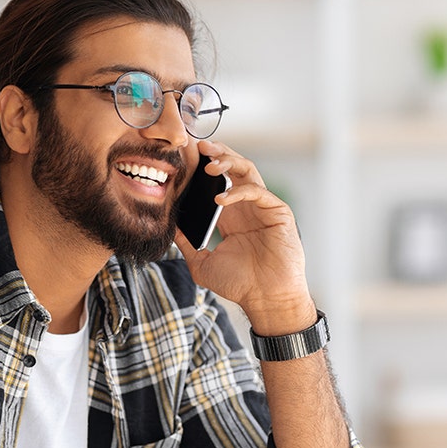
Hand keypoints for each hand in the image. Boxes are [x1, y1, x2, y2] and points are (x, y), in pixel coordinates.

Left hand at [174, 141, 315, 333]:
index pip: (217, 181)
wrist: (266, 300)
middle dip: (217, 154)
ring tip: (210, 166)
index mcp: (231, 215)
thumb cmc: (239, 284)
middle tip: (199, 147)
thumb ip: (187, 245)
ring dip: (229, 163)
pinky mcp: (278, 213)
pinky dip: (238, 191)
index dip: (204, 166)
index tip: (185, 156)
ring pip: (248, 171)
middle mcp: (247, 207)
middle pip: (233, 168)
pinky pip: (258, 192)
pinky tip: (221, 199)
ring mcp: (264, 208)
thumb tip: (167, 228)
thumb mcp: (202, 263)